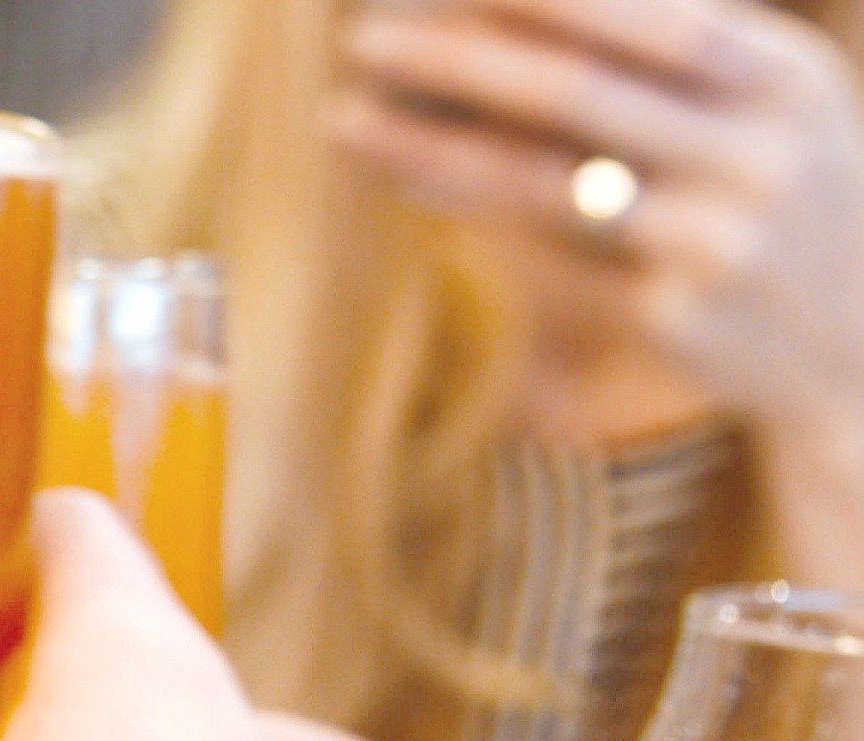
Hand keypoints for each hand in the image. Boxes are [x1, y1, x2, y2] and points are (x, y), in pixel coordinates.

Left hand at [331, 0, 863, 432]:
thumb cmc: (794, 200)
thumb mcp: (776, 104)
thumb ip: (682, 48)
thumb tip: (519, 11)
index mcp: (783, 74)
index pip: (643, 15)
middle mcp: (752, 148)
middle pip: (574, 89)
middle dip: (456, 58)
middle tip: (362, 39)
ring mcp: (710, 235)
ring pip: (540, 178)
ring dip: (430, 143)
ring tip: (345, 118)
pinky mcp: (669, 312)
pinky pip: (541, 250)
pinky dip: (469, 206)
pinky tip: (408, 175)